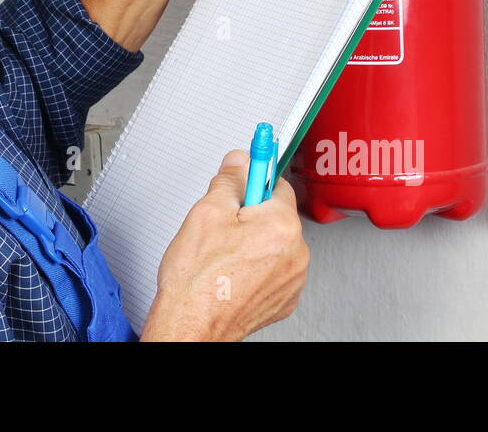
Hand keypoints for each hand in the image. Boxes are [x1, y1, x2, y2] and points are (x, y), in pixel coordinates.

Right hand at [139, 149, 309, 341]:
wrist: (191, 326)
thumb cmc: (196, 280)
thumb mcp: (206, 213)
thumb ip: (229, 180)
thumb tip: (240, 162)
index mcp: (281, 225)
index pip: (276, 182)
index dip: (254, 177)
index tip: (255, 160)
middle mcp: (296, 253)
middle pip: (275, 214)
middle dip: (251, 213)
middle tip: (222, 224)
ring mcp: (292, 280)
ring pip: (274, 242)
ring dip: (254, 241)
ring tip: (223, 253)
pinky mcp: (284, 299)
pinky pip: (274, 269)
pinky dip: (257, 266)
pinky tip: (231, 270)